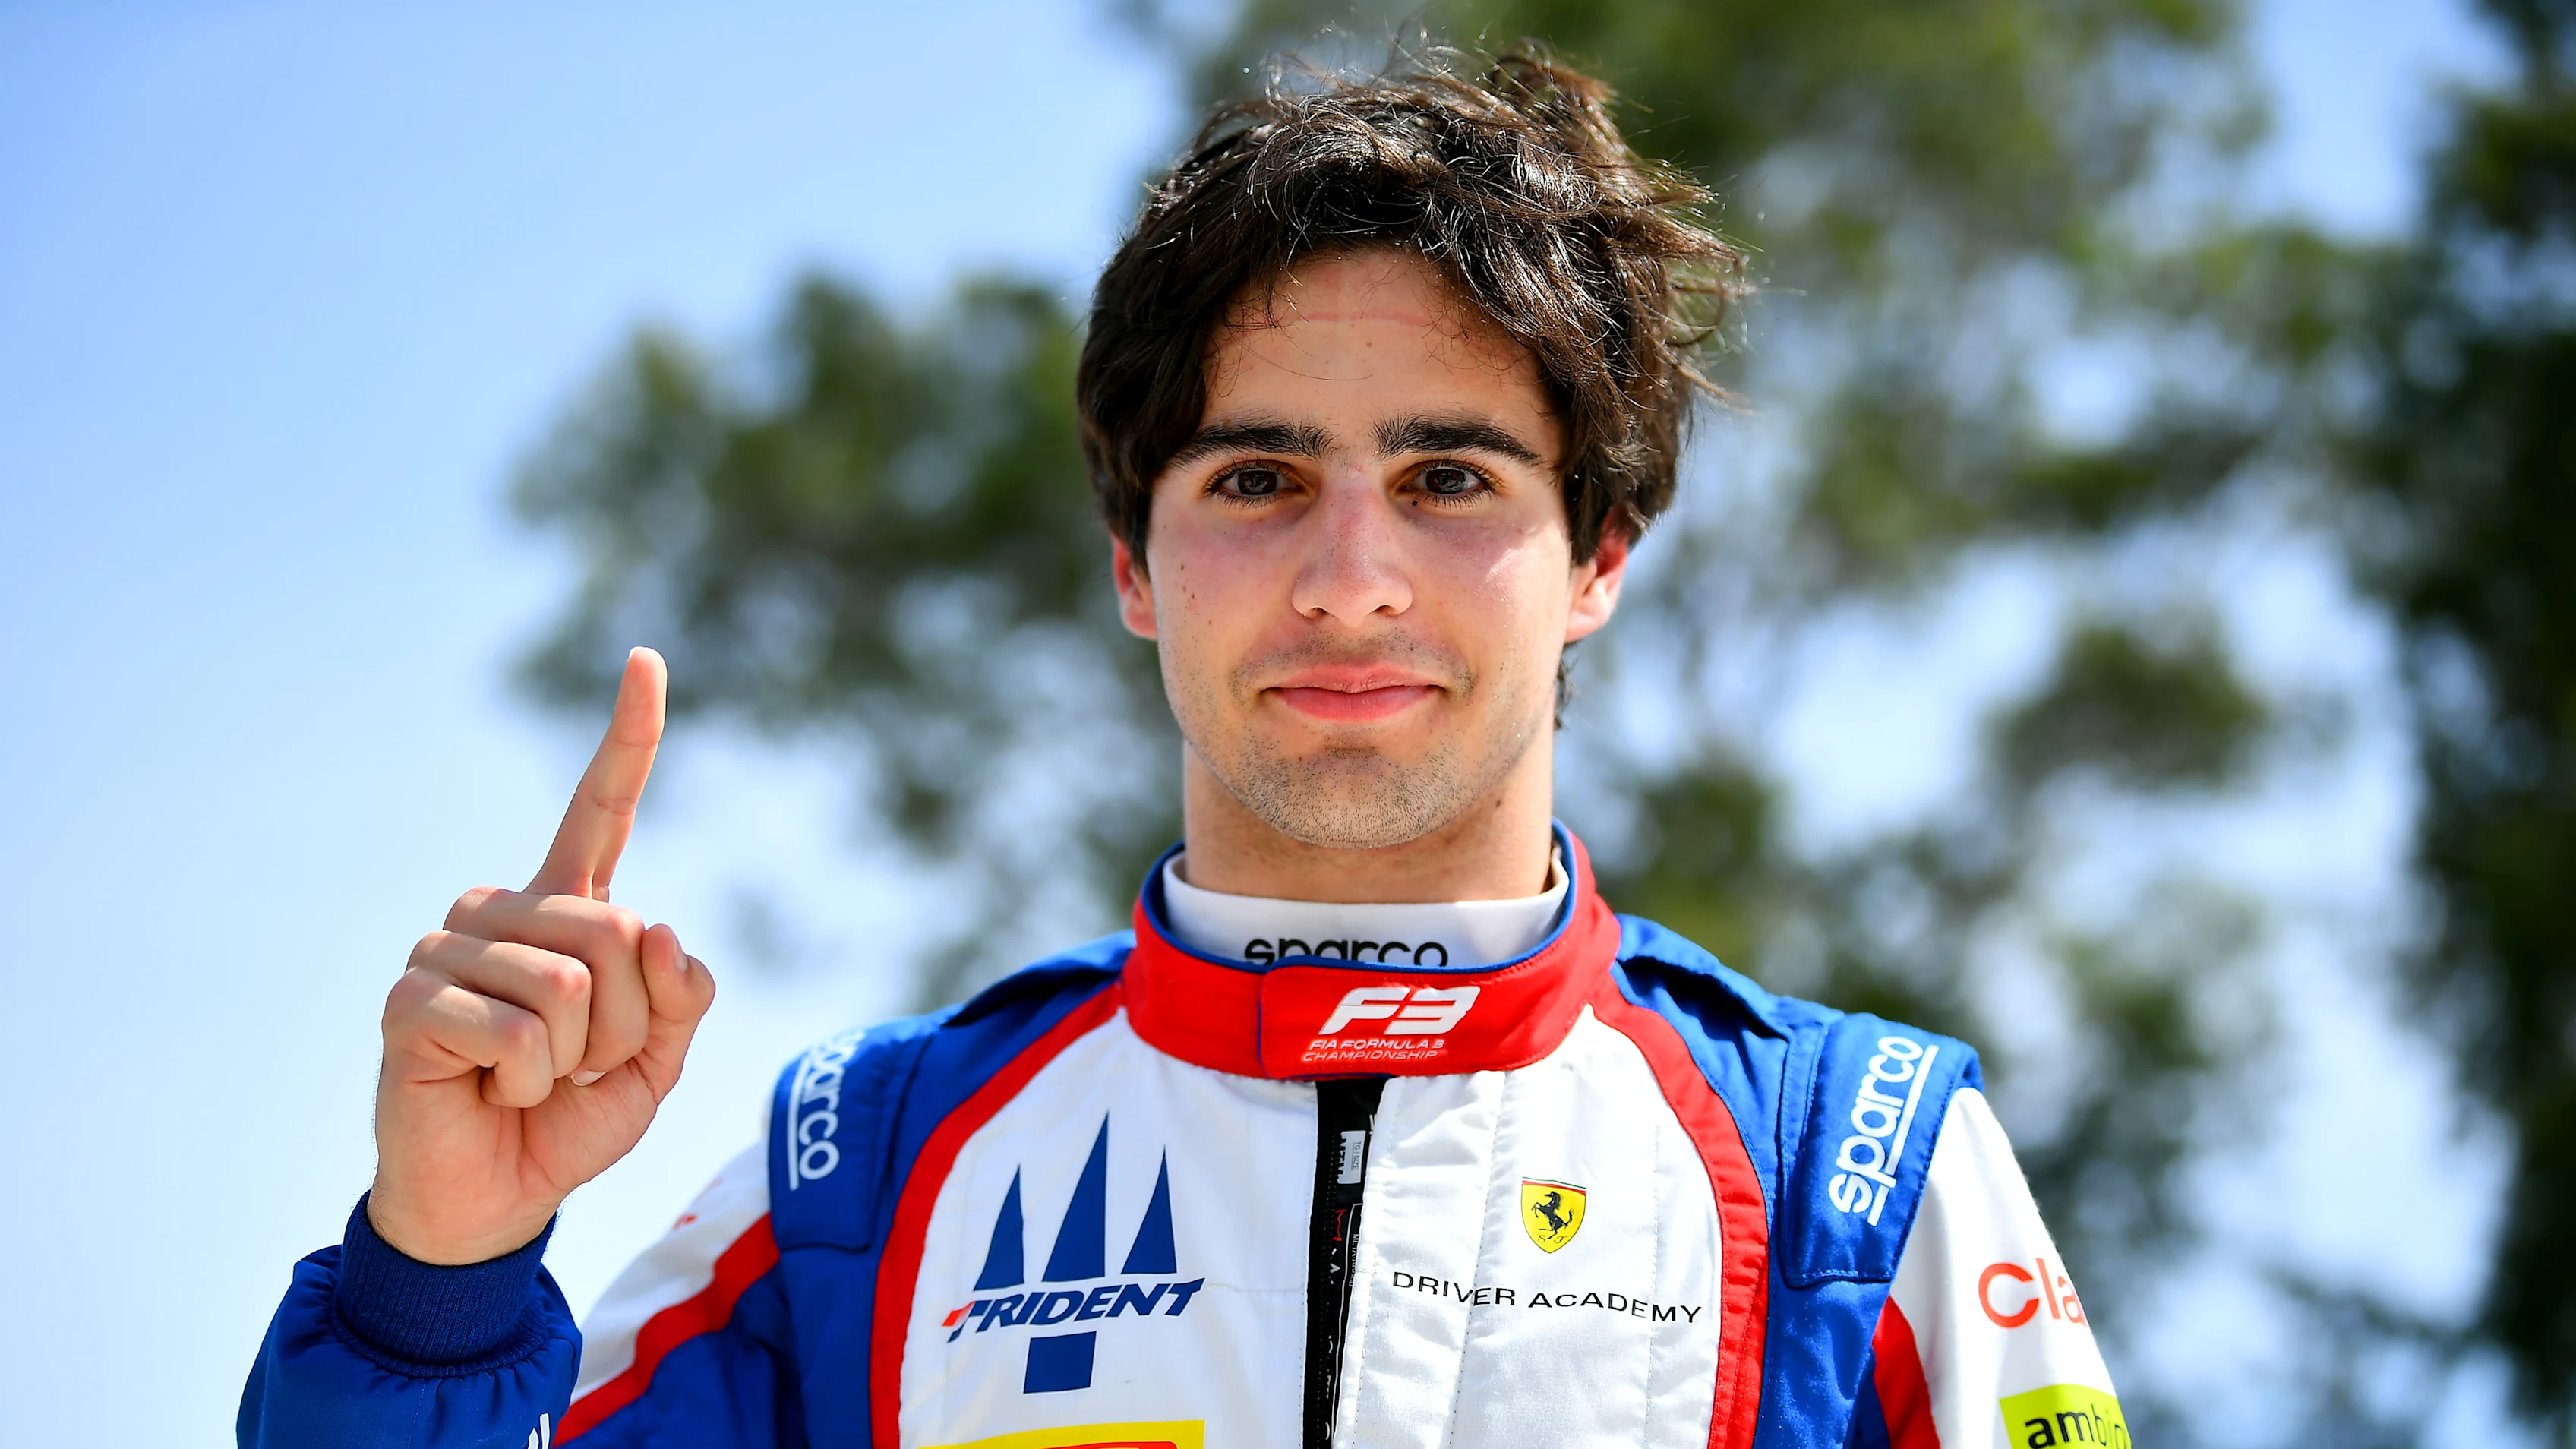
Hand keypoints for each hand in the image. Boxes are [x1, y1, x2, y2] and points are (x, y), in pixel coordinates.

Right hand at [368, 647, 716, 1263]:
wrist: (494, 1202)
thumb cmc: (567, 1123)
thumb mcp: (655, 1063)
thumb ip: (681, 998)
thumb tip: (659, 930)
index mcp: (566, 914)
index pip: (600, 810)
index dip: (629, 738)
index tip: (645, 658)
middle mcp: (503, 913)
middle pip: (619, 934)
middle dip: (625, 1027)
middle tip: (575, 1069)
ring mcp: (449, 949)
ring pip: (573, 986)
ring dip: (576, 1060)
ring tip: (529, 1080)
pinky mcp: (413, 999)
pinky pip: (524, 1031)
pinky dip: (529, 1081)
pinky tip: (490, 1091)